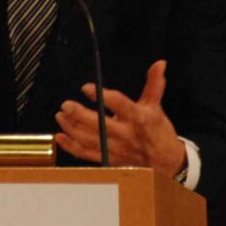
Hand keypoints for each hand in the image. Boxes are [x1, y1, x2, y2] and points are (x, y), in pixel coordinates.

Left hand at [54, 60, 186, 177]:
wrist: (165, 161)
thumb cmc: (158, 131)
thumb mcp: (156, 105)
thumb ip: (154, 83)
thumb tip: (160, 64)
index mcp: (138, 117)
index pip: (119, 105)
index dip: (103, 96)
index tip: (86, 88)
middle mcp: (126, 134)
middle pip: (100, 125)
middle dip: (80, 115)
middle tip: (66, 105)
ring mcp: (116, 148)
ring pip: (90, 140)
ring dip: (73, 129)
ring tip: (61, 116)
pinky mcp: (109, 159)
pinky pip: (88, 154)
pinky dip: (72, 147)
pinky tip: (60, 137)